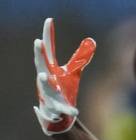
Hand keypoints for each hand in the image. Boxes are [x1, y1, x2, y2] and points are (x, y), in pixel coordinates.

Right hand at [33, 18, 95, 134]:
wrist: (57, 115)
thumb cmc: (62, 90)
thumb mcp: (71, 72)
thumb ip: (80, 58)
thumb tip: (91, 41)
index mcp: (50, 69)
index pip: (48, 50)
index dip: (48, 35)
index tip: (49, 20)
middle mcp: (46, 79)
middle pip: (40, 64)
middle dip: (39, 54)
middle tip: (37, 42)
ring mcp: (49, 94)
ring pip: (45, 88)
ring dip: (43, 81)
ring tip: (42, 75)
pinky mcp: (56, 109)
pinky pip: (63, 110)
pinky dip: (69, 111)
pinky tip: (75, 112)